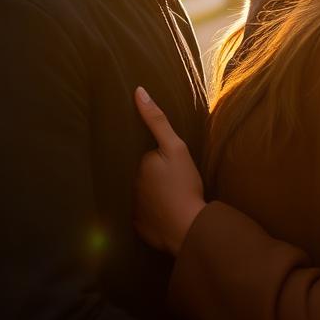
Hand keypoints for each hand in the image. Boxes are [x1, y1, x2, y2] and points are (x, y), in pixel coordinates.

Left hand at [132, 87, 205, 256]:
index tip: (173, 169)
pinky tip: (166, 216)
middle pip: (145, 176)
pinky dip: (154, 215)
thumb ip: (157, 121)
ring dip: (154, 196)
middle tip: (176, 183)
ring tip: (172, 199)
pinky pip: (146, 217)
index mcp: (139, 165)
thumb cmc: (184, 185)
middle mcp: (130, 187)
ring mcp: (133, 209)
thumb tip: (138, 91)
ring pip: (144, 196)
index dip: (161, 160)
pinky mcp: (139, 228)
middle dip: (156, 177)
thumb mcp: (176, 148)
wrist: (188, 227)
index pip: (148, 158)